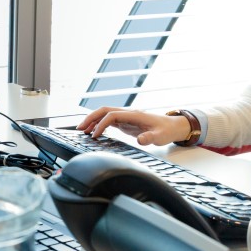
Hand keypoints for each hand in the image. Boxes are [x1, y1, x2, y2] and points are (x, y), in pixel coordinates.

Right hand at [75, 107, 189, 145]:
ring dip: (93, 120)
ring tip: (82, 131)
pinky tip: (93, 132)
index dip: (101, 124)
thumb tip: (141, 140)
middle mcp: (127, 113)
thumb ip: (150, 138)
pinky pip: (108, 120)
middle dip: (90, 118)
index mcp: (134, 115)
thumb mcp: (160, 137)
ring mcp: (126, 117)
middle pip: (104, 110)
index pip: (112, 115)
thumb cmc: (166, 130)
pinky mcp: (125, 122)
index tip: (94, 135)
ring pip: (104, 114)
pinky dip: (99, 124)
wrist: (171, 126)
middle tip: (79, 129)